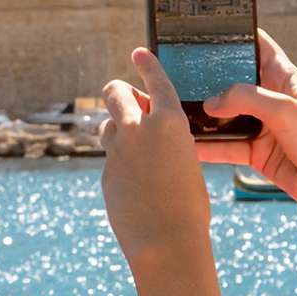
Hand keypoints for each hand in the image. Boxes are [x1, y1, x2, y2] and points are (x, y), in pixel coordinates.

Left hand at [98, 47, 212, 260]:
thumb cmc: (190, 207)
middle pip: (114, 92)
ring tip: (135, 148)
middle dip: (118, 92)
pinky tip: (136, 185)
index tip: (138, 53)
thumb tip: (148, 141)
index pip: (156, 82)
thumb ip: (168, 144)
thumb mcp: (187, 164)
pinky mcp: (106, 173)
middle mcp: (140, 129)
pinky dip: (120, 164)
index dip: (147, 64)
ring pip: (107, 124)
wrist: (166, 242)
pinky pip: (111, 158)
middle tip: (127, 102)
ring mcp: (118, 151)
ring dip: (117, 129)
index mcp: (170, 123)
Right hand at [197, 29, 296, 215]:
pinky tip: (188, 144)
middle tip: (180, 70)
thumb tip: (211, 102)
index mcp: (284, 78)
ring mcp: (262, 125)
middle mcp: (270, 98)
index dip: (239, 35)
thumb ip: (246, 99)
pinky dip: (207, 146)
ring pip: (225, 115)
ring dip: (204, 114)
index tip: (211, 27)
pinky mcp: (255, 151)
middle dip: (210, 76)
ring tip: (177, 107)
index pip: (259, 46)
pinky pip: (225, 145)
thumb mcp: (284, 108)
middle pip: (234, 81)